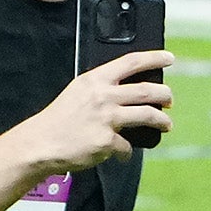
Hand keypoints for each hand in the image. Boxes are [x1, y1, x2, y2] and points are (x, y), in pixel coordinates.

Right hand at [10, 45, 171, 171]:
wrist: (41, 143)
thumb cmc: (58, 119)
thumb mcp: (78, 92)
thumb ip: (101, 88)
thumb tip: (128, 93)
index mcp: (95, 80)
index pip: (130, 62)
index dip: (153, 58)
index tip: (168, 58)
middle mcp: (103, 96)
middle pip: (146, 91)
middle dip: (165, 94)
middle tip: (170, 99)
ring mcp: (106, 119)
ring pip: (147, 115)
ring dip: (162, 120)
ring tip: (167, 124)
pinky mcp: (107, 141)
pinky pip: (127, 147)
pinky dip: (126, 152)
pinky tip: (122, 153)